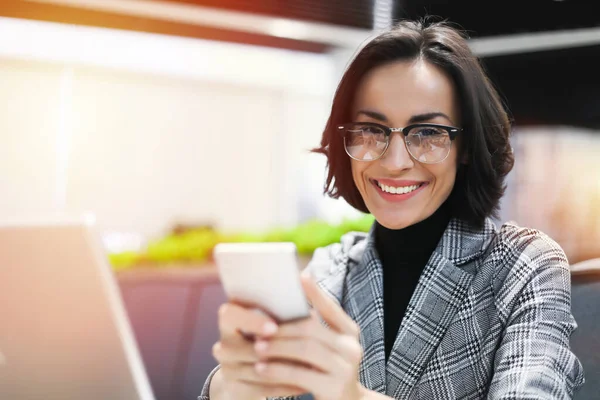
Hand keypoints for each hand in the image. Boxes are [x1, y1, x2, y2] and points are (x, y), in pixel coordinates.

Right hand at [211, 303, 305, 398]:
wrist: (249, 371)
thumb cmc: (267, 337)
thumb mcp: (269, 323)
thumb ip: (281, 315)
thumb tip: (308, 315)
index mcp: (229, 320)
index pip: (229, 315)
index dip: (251, 321)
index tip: (273, 327)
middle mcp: (223, 345)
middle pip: (243, 347)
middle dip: (271, 350)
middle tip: (299, 351)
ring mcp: (227, 369)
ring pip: (255, 370)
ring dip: (283, 369)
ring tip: (309, 367)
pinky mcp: (235, 389)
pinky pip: (261, 388)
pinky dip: (284, 386)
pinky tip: (303, 384)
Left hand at [246, 274, 364, 399]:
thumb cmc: (328, 371)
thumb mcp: (328, 347)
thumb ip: (315, 326)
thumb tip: (293, 293)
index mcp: (349, 332)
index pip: (331, 308)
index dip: (316, 293)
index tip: (299, 276)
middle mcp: (352, 348)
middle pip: (312, 329)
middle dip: (283, 328)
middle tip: (259, 329)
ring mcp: (345, 369)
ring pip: (305, 350)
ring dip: (278, 347)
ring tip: (257, 348)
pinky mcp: (334, 389)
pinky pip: (300, 375)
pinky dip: (278, 369)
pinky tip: (262, 369)